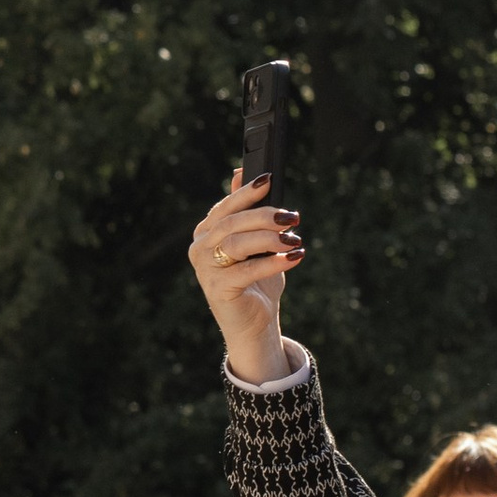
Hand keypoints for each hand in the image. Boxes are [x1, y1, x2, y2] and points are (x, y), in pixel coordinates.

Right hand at [187, 170, 306, 385]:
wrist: (254, 324)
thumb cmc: (256, 281)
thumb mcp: (255, 241)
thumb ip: (247, 210)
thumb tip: (240, 172)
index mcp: (206, 232)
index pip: (225, 206)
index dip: (247, 192)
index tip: (269, 179)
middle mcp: (200, 248)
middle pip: (231, 223)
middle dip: (264, 215)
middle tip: (292, 217)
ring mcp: (206, 270)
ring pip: (237, 243)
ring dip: (270, 238)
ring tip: (294, 239)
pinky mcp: (218, 289)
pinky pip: (247, 269)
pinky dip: (274, 262)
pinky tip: (295, 257)